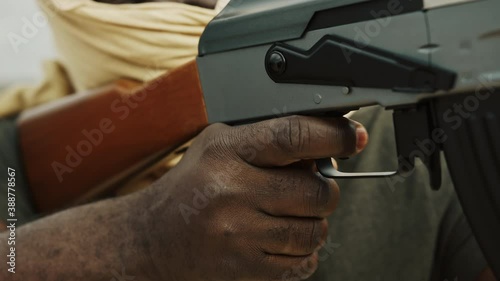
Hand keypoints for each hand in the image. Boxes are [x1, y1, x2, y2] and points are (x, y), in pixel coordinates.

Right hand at [140, 116, 367, 280]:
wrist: (151, 239)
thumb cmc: (191, 187)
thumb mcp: (218, 145)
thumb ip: (266, 139)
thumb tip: (324, 144)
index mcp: (226, 151)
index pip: (293, 137)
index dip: (333, 135)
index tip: (352, 137)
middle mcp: (231, 191)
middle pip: (316, 190)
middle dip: (325, 189)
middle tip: (311, 187)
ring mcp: (238, 234)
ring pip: (315, 230)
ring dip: (314, 222)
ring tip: (290, 215)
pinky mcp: (245, 268)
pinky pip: (303, 262)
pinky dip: (303, 251)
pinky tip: (280, 238)